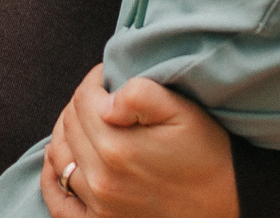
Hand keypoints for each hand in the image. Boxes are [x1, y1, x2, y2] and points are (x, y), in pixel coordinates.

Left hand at [40, 67, 234, 217]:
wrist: (227, 203)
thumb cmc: (207, 154)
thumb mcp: (182, 112)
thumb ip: (140, 94)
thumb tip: (105, 97)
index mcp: (116, 146)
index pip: (83, 98)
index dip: (96, 79)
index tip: (111, 75)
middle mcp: (100, 178)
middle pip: (69, 123)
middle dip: (83, 103)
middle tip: (104, 96)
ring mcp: (97, 205)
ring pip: (59, 155)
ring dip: (67, 131)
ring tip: (87, 119)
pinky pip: (58, 202)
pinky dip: (52, 177)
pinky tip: (59, 159)